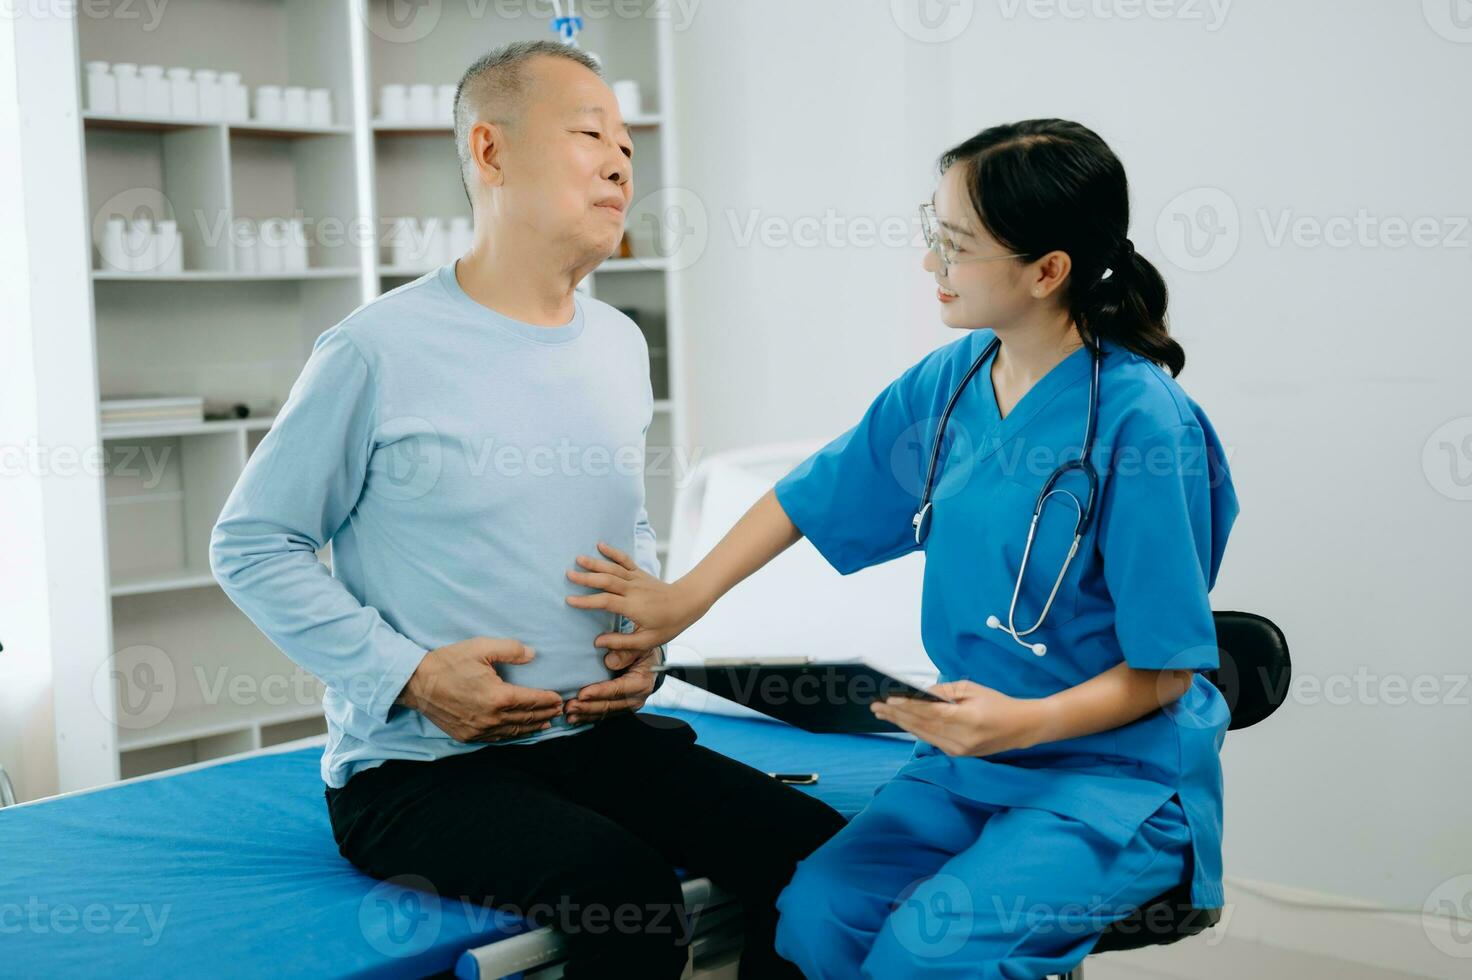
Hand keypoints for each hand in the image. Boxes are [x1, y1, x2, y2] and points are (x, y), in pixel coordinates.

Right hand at [399, 637, 563, 742]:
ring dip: (532, 727)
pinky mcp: (467, 736)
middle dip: (545, 714)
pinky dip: (512, 734)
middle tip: (559, 711)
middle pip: (526, 718)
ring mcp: (478, 730)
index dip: (547, 700)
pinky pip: (496, 738)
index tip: (559, 699)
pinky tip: (518, 731)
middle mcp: (491, 718)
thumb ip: (511, 649)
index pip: (531, 700)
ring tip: (546, 723)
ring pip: (513, 731)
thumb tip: (533, 654)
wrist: (416, 683)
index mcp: (497, 697)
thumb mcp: (481, 647)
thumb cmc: (449, 662)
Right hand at [564, 542, 708, 650]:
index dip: (586, 601)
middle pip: (605, 581)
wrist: (687, 602)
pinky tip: (600, 545)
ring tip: (577, 559)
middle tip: (567, 575)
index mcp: (633, 607)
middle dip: (585, 577)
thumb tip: (598, 642)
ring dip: (595, 563)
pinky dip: (613, 552)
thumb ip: (622, 642)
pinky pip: (625, 560)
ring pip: (613, 568)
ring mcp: (637, 579)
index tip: (569, 600)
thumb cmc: (668, 624)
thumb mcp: (647, 640)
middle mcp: (633, 590)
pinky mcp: (640, 573)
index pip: (605, 602)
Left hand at [564, 646, 661, 725]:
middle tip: (569, 706)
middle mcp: (636, 698)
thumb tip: (609, 660)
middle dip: (587, 707)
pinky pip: (605, 714)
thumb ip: (625, 652)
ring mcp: (629, 705)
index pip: (617, 689)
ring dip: (586, 714)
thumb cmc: (644, 653)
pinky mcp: (622, 708)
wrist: (653, 665)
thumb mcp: (640, 647)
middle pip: (609, 705)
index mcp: (641, 683)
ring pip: (605, 712)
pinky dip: (590, 716)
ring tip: (569, 715)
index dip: (599, 693)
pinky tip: (577, 717)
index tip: (582, 694)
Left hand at [869, 680, 1049, 756]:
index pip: (930, 713)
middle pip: (922, 726)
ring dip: (902, 723)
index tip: (888, 698)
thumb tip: (919, 693)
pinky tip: (902, 721)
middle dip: (897, 715)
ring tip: (883, 713)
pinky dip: (915, 729)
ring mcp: (959, 750)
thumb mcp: (972, 689)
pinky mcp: (958, 754)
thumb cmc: (998, 703)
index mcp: (967, 719)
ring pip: (923, 735)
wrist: (1021, 728)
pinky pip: (931, 740)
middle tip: (876, 706)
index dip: (908, 706)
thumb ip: (944, 691)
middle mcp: (961, 739)